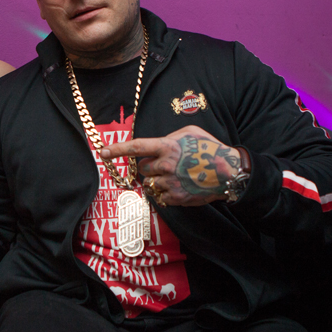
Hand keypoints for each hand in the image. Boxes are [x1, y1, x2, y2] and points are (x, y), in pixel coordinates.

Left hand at [101, 125, 241, 206]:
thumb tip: (157, 145)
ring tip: (176, 176)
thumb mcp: (190, 133)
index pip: (136, 147)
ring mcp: (169, 183)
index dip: (118, 149)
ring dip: (158, 181)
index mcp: (167, 147)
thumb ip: (169, 137)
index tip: (103, 152)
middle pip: (143, 168)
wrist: (228, 172)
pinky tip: (181, 186)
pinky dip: (167, 192)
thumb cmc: (210, 149)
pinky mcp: (175, 198)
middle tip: (168, 165)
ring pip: (150, 184)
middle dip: (151, 167)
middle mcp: (165, 165)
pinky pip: (160, 196)